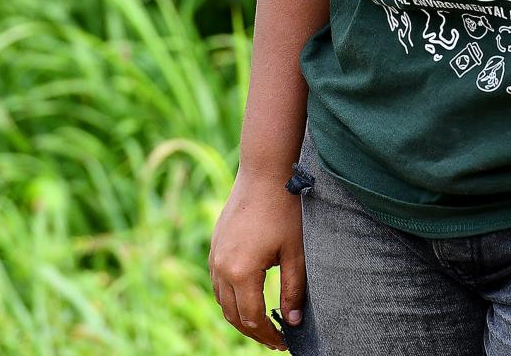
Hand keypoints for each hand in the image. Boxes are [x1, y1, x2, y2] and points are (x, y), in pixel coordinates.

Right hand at [209, 169, 306, 350]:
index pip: (251, 319)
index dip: (267, 335)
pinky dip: (232, 295)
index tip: (284, 343)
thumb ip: (293, 290)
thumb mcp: (296, 252)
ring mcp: (215, 254)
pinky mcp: (216, 243)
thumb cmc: (285, 209)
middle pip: (233, 314)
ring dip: (240, 314)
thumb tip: (294, 321)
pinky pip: (218, 280)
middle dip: (253, 330)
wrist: (265, 171)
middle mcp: (221, 267)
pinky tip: (249, 294)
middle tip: (274, 338)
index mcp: (241, 272)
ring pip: (222, 299)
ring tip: (262, 321)